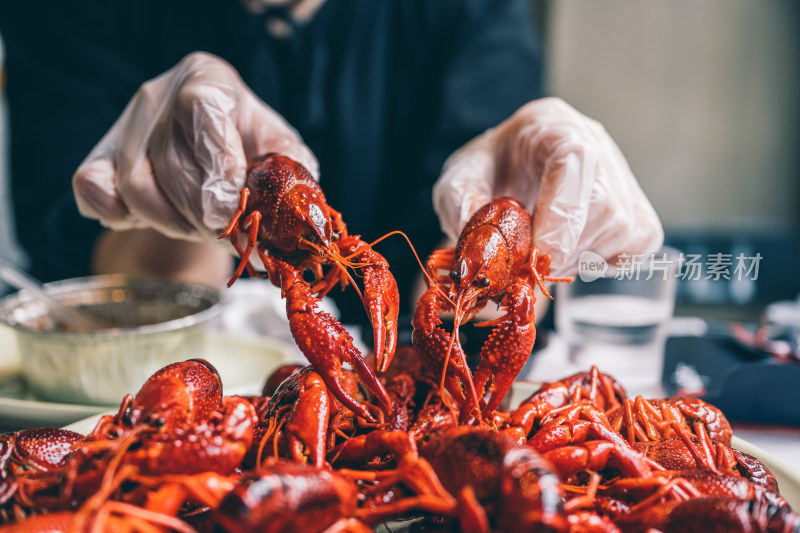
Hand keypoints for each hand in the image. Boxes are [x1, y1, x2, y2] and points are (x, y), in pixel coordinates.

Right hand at [73, 52, 317, 241]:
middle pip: (171, 161)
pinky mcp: (100, 155)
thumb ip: (290, 165)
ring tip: (203, 229)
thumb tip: (295, 202)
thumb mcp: (280, 146)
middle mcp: (159, 94)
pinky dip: (120, 215)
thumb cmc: (251, 146)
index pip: (201, 111)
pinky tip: (154, 221)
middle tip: (227, 231)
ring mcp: (125, 125)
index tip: (234, 204)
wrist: (214, 153)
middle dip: (204, 211)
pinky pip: (92, 189)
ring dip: (175, 223)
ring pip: (137, 186)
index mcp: (208, 77)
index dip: (218, 163)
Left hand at [433, 97, 663, 276]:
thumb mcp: (456, 182)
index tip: (539, 255)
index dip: (562, 213)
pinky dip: (605, 261)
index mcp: (550, 125)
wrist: (506, 175)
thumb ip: (461, 207)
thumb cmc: (484, 174)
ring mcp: (621, 173)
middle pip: (605, 204)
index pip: (576, 158)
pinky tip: (573, 255)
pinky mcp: (635, 206)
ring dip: (579, 258)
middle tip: (529, 267)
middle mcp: (595, 142)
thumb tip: (483, 251)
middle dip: (565, 249)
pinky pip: (639, 242)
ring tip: (544, 257)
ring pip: (624, 228)